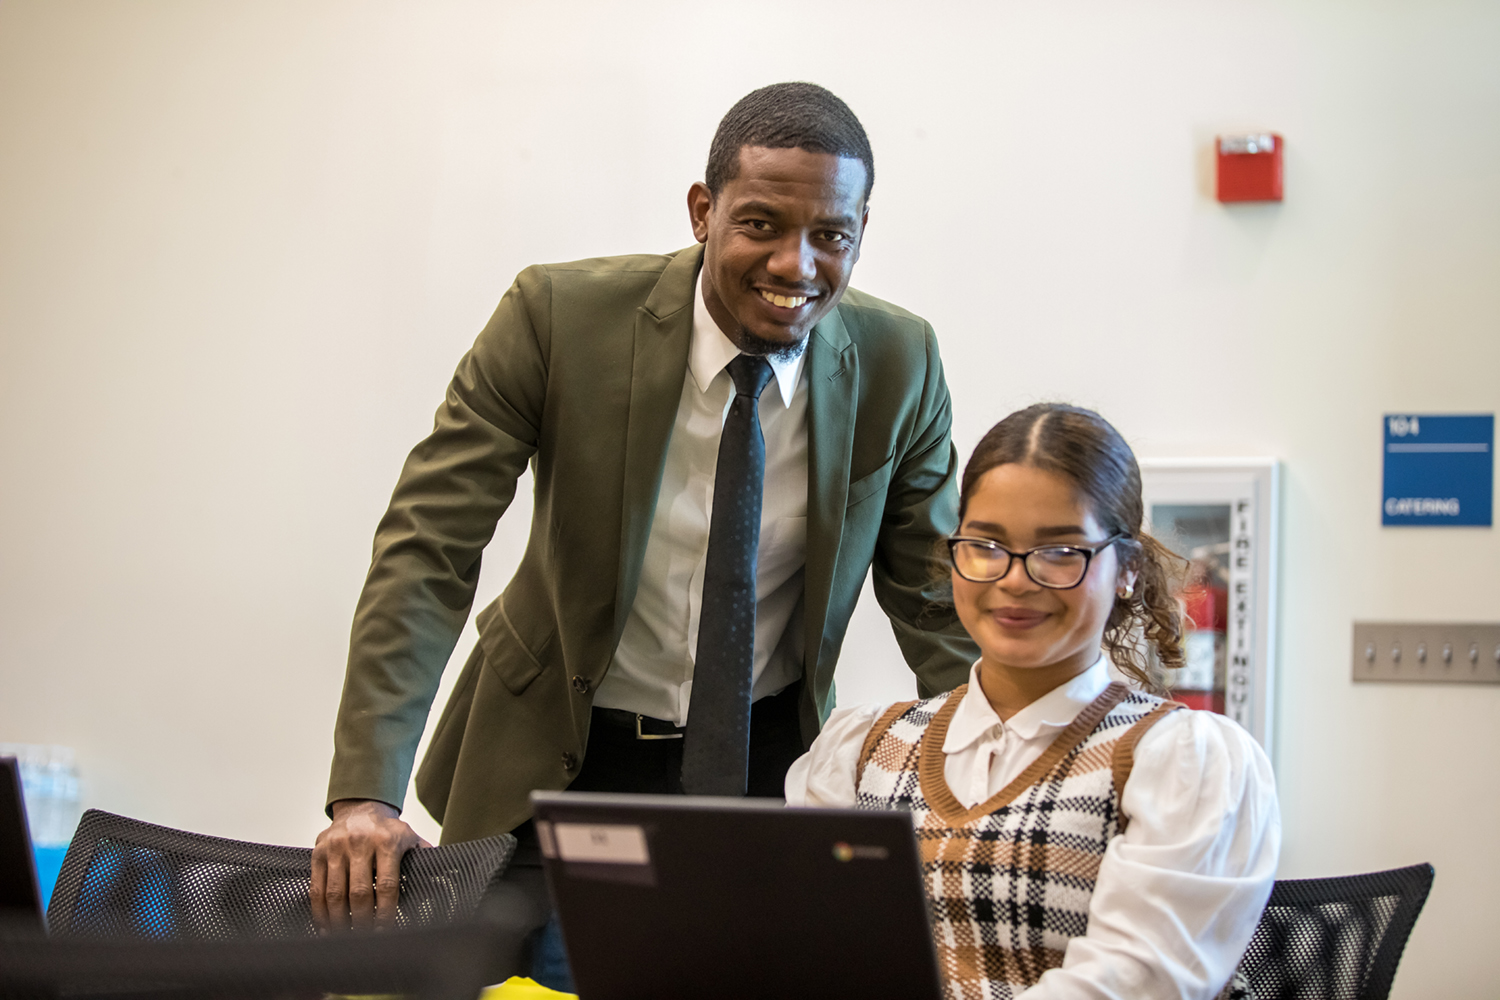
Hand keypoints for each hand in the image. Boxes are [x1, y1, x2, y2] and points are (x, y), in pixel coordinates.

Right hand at [311, 798, 430, 932]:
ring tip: (345, 937)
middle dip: (362, 921)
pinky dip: (320, 912)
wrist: (360, 808)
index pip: (387, 884)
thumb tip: (444, 874)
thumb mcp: (409, 837)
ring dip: (339, 921)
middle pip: (360, 893)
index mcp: (387, 841)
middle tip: (365, 938)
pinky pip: (316, 888)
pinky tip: (326, 925)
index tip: (384, 931)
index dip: (386, 912)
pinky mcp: (318, 852)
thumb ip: (424, 856)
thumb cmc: (387, 830)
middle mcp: (360, 842)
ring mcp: (336, 847)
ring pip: (335, 894)